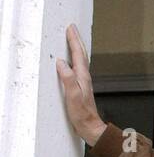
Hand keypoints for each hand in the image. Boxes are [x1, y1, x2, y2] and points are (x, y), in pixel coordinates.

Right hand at [56, 23, 106, 145]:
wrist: (90, 128)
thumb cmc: (82, 115)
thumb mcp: (72, 96)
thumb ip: (68, 79)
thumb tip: (61, 63)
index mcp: (82, 77)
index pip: (77, 54)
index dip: (73, 40)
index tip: (70, 29)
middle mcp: (84, 78)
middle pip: (80, 55)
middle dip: (76, 40)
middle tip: (72, 29)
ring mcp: (83, 83)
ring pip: (80, 60)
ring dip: (76, 49)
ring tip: (72, 40)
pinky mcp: (80, 88)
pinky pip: (77, 68)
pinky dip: (74, 60)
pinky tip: (72, 62)